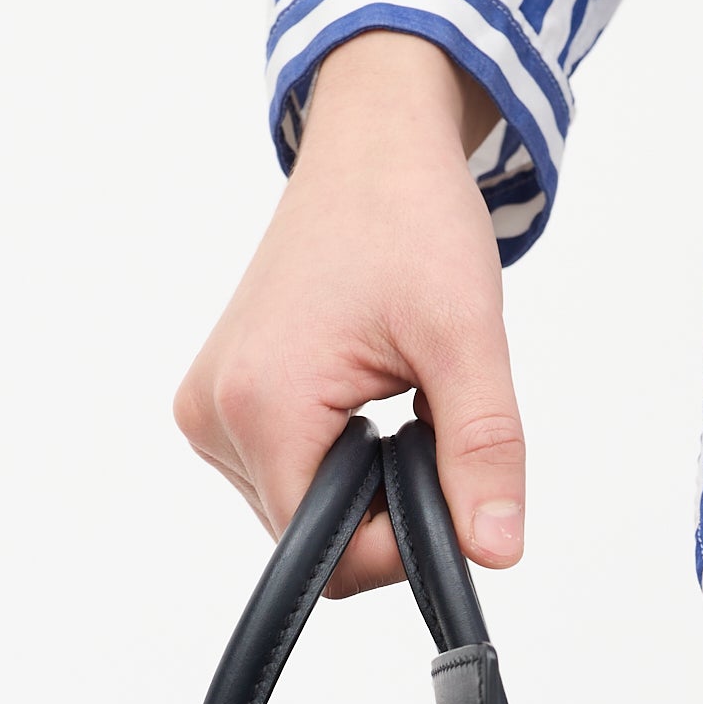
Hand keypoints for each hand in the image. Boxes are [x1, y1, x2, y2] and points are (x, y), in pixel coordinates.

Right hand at [174, 30, 525, 596]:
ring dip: (359, 480)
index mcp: (260, 405)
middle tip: (422, 420)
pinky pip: (282, 473)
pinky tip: (356, 393)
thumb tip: (494, 549)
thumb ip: (482, 452)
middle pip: (309, 539)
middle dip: (380, 506)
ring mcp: (208, 410)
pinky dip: (332, 455)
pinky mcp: (217, 401)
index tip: (445, 485)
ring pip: (298, 511)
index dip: (397, 546)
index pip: (325, 557)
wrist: (371, 145)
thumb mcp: (467, 338)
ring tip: (387, 393)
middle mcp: (215, 415)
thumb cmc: (408, 214)